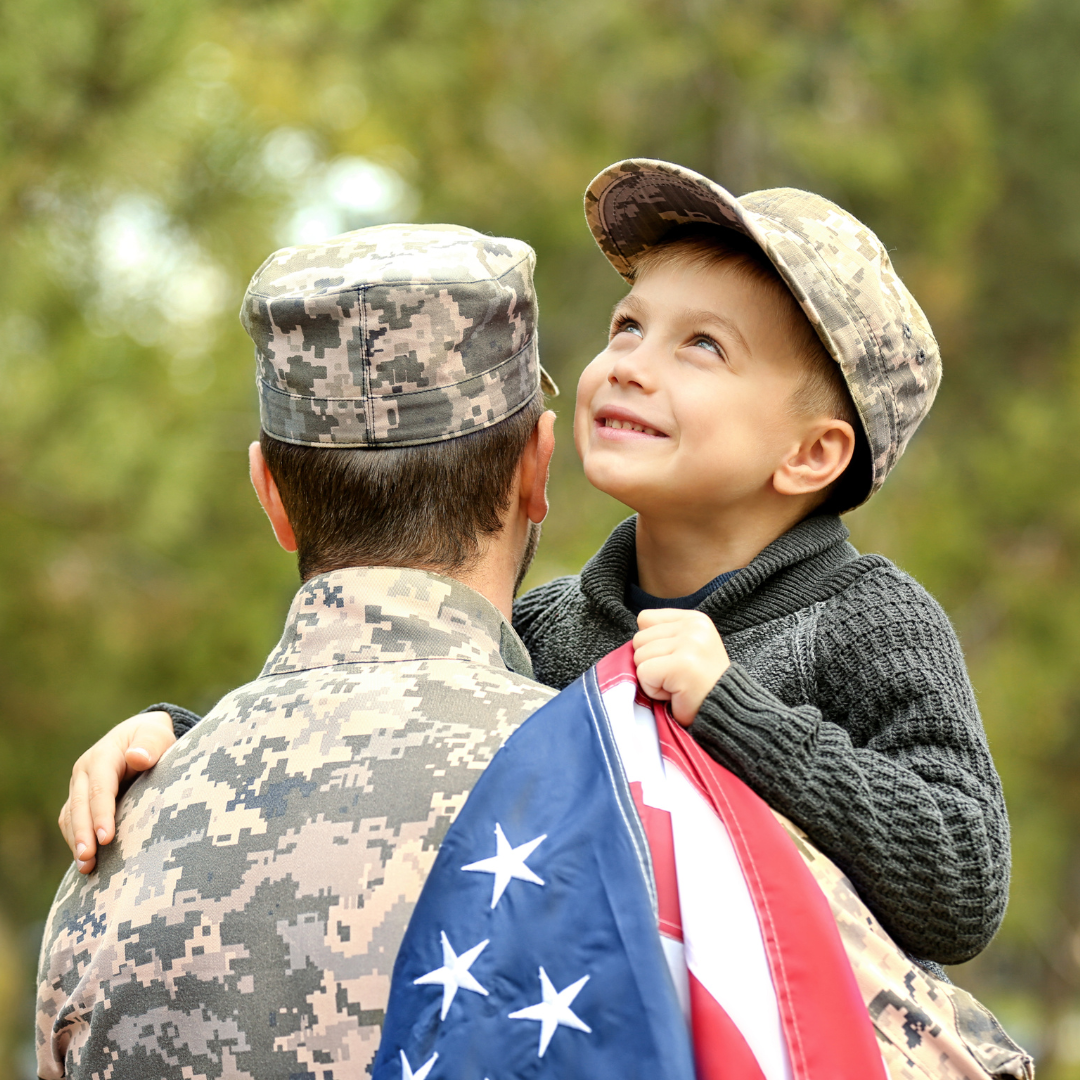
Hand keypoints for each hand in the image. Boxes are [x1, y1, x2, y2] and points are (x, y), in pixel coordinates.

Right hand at [59, 711, 176, 872]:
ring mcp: (79, 788)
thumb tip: (137, 757)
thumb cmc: (152, 738)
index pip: (100, 787)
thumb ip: (150, 745)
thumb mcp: (156, 735)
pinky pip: (72, 822)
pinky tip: (86, 862)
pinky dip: (77, 840)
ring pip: (71, 817)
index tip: (106, 837)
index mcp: (102, 756)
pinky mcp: (80, 801)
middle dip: (83, 833)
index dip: (101, 813)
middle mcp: (84, 773)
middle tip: (89, 858)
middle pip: (79, 805)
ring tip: (87, 867)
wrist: (141, 736)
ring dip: (76, 841)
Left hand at [633, 609, 729, 726]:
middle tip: (677, 677)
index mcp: (694, 619)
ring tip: (677, 685)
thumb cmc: (698, 685)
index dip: (651, 644)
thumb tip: (633, 640)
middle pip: (639, 639)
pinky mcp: (682, 665)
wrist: (725, 713)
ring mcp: (690, 644)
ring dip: (653, 678)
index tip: (674, 660)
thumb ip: (661, 637)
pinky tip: (675, 694)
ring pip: (639, 656)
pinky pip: (643, 673)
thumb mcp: (684, 649)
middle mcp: (694, 627)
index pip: (645, 619)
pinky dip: (654, 690)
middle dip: (651, 663)